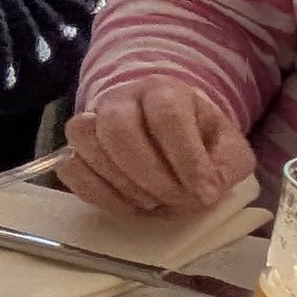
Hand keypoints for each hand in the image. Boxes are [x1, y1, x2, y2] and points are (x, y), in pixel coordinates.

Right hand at [61, 79, 256, 215]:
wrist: (165, 137)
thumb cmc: (198, 143)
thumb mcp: (228, 151)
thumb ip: (227, 167)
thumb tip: (207, 190)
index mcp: (165, 91)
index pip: (167, 115)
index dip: (186, 158)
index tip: (205, 194)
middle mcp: (122, 98)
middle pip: (118, 127)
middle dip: (150, 175)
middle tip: (174, 201)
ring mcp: (92, 121)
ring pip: (86, 140)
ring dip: (121, 183)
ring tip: (151, 202)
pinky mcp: (73, 148)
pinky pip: (68, 167)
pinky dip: (96, 193)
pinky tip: (126, 205)